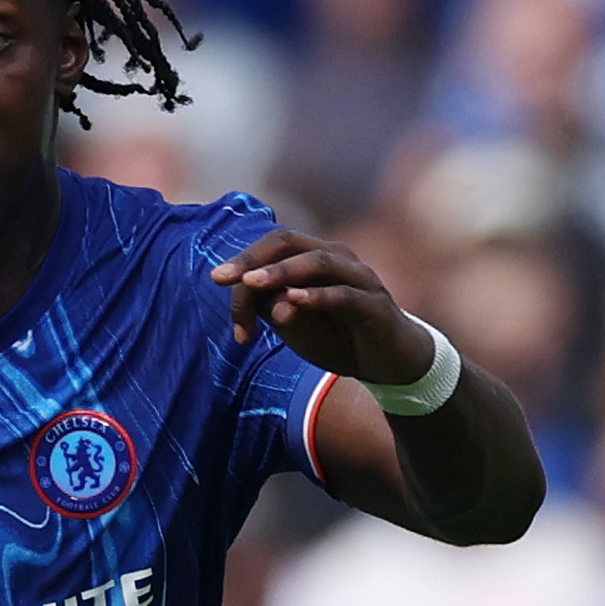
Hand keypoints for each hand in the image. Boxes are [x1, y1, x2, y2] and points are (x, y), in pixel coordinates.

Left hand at [209, 230, 434, 384]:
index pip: (272, 246)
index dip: (242, 262)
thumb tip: (250, 294)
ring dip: (281, 273)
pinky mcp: (373, 304)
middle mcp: (336, 258)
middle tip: (223, 277)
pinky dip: (317, 296)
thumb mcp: (295, 324)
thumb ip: (271, 305)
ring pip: (316, 263)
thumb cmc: (338, 337)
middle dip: (253, 258)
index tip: (216, 284)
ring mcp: (358, 278)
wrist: (388, 362)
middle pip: (289, 243)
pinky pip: (344, 295)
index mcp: (314, 257)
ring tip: (252, 283)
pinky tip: (294, 301)